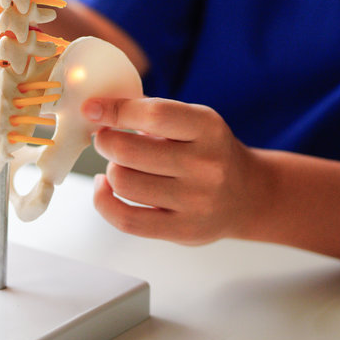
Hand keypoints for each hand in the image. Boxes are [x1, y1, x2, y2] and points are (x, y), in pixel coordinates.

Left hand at [84, 97, 262, 244]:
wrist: (247, 196)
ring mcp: (195, 201)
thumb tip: (100, 109)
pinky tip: (106, 187)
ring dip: (111, 170)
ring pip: (123, 183)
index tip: (91, 108)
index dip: (115, 110)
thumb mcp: (194, 122)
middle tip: (105, 139)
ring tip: (119, 165)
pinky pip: (126, 219)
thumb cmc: (209, 152)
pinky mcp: (183, 230)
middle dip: (106, 141)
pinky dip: (104, 201)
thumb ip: (153, 113)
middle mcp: (205, 165)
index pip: (154, 114)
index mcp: (208, 128)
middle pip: (128, 151)